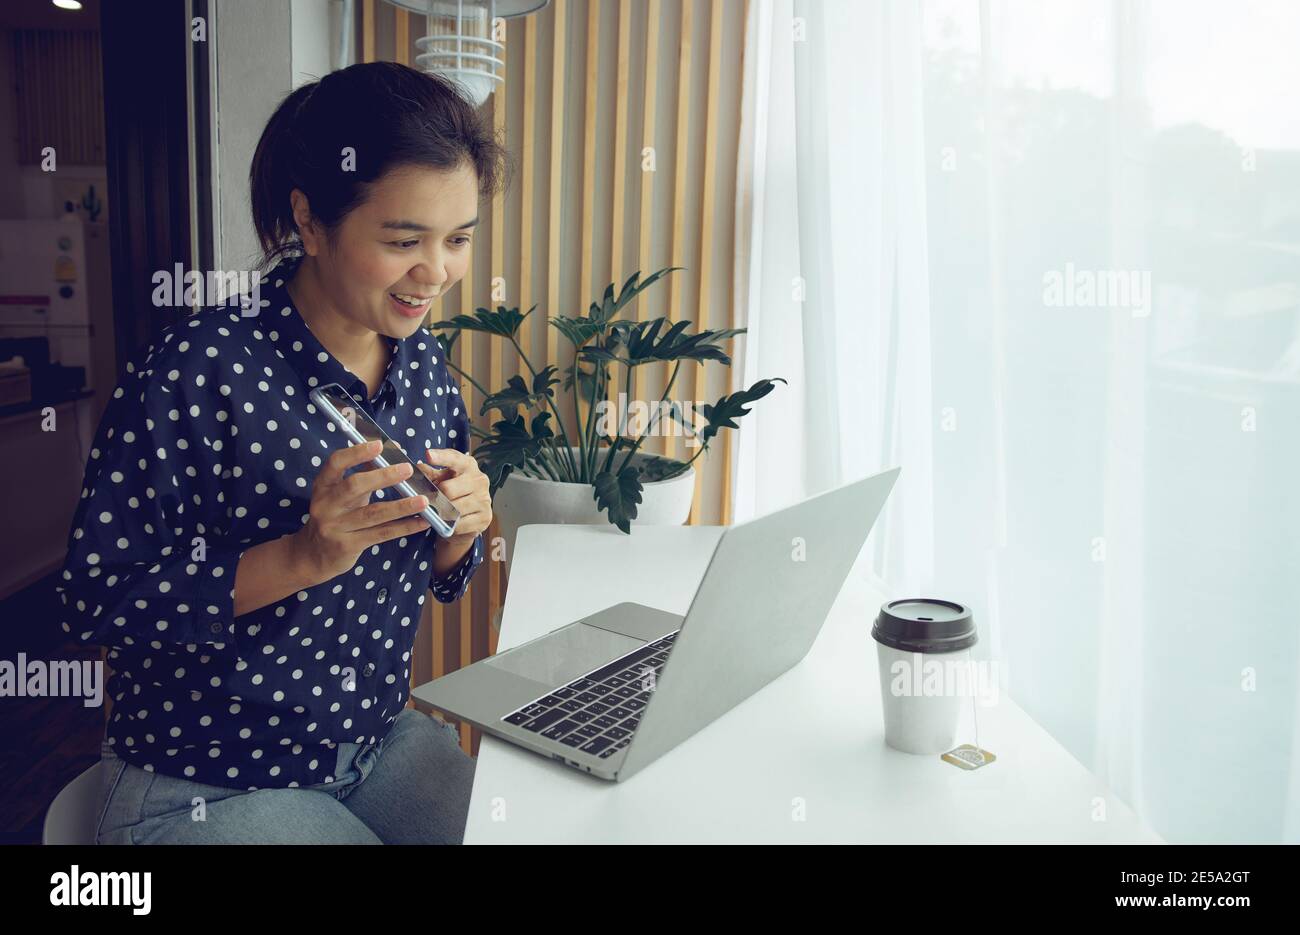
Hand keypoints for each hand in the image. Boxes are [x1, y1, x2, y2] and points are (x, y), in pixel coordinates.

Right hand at [290, 439, 433, 583]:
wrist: (313, 555)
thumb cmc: (335, 516)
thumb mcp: (340, 494)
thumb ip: (361, 474)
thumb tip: (388, 450)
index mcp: (323, 486)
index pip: (335, 463)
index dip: (356, 452)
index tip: (379, 445)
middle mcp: (325, 505)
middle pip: (354, 486)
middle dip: (383, 477)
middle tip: (408, 469)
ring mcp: (335, 527)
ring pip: (373, 514)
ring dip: (401, 506)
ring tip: (424, 500)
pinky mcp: (347, 546)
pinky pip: (381, 534)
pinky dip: (404, 527)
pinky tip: (422, 521)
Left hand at [416, 447, 491, 553]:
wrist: (467, 516)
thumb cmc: (451, 493)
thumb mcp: (439, 479)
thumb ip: (428, 473)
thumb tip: (416, 469)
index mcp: (468, 465)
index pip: (453, 459)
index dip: (440, 457)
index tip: (428, 455)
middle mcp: (479, 479)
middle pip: (448, 489)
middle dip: (435, 497)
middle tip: (430, 502)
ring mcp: (484, 499)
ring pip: (454, 509)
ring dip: (442, 513)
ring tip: (439, 512)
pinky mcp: (485, 517)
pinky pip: (460, 523)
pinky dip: (451, 525)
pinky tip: (449, 522)